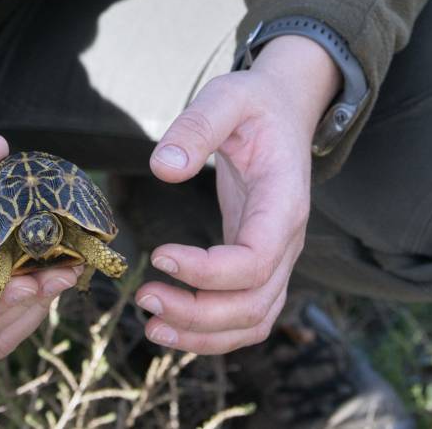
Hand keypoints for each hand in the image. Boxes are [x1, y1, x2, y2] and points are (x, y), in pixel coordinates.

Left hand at [136, 35, 340, 352]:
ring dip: (203, 333)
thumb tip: (163, 168)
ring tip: (151, 325)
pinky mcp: (258, 262)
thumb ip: (197, 127)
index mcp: (283, 203)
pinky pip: (245, 314)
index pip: (256, 260)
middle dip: (198, 314)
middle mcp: (287, 240)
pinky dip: (212, 332)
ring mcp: (277, 257)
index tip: (160, 256)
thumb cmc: (254, 104)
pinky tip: (171, 325)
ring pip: (253, 320)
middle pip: (254, 303)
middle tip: (144, 297)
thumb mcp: (227, 96)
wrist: (283, 111)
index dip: (209, 271)